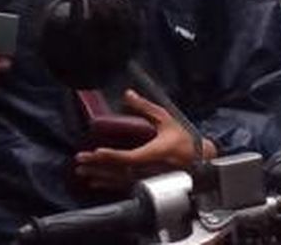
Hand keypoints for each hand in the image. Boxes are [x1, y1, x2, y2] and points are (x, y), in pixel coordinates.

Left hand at [74, 90, 215, 192]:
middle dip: (98, 166)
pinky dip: (108, 184)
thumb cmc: (184, 140)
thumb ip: (145, 108)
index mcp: (155, 153)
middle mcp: (150, 170)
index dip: (113, 156)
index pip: (130, 157)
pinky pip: (123, 186)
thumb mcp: (166, 120)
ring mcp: (148, 180)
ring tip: (81, 171)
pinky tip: (95, 181)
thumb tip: (128, 94)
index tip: (97, 151)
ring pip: (119, 180)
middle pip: (119, 170)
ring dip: (99, 175)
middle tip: (80, 160)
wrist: (200, 162)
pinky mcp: (146, 184)